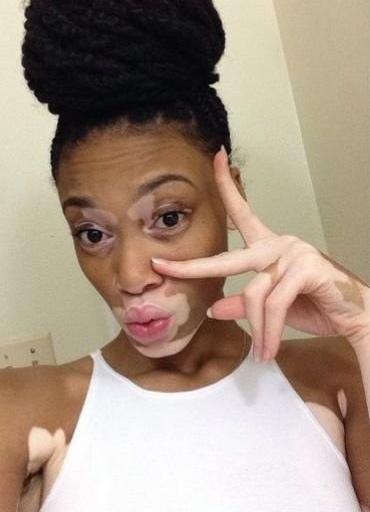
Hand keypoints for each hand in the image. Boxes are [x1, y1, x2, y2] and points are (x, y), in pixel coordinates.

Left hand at [152, 146, 369, 360]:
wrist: (356, 315)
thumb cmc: (314, 305)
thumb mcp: (271, 308)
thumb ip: (244, 304)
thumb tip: (213, 308)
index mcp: (268, 246)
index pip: (242, 212)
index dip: (227, 186)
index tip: (216, 158)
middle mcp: (278, 243)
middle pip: (227, 259)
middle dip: (192, 267)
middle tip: (161, 267)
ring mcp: (292, 253)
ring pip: (254, 294)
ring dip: (258, 330)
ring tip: (261, 354)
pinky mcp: (305, 268)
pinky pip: (273, 304)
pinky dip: (269, 331)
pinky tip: (270, 349)